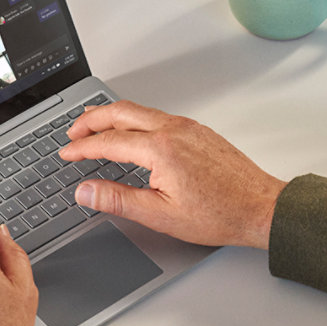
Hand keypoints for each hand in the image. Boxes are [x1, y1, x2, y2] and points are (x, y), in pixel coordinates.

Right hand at [59, 100, 284, 248]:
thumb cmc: (220, 213)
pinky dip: (134, 119)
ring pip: (139, 110)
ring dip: (112, 116)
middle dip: (91, 119)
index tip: (66, 153)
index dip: (82, 148)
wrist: (260, 207)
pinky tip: (131, 132)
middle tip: (72, 132)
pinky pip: (157, 115)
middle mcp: (173, 130)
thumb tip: (86, 190)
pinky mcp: (198, 130)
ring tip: (95, 127)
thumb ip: (118, 199)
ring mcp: (187, 127)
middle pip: (120, 112)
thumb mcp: (160, 215)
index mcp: (160, 149)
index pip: (108, 142)